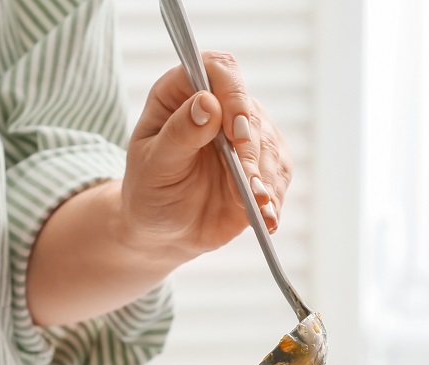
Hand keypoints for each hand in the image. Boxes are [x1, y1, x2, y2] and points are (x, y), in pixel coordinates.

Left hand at [121, 51, 292, 257]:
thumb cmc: (150, 191)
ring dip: (265, 178)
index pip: (218, 70)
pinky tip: (266, 217)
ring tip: (257, 205)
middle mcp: (218, 107)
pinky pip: (279, 174)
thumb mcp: (154, 164)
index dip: (233, 93)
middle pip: (250, 112)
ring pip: (269, 144)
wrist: (165, 230)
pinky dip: (274, 197)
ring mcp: (244, 135)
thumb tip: (208, 102)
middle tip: (248, 184)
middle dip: (251, 150)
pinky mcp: (262, 165)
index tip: (236, 131)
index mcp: (182, 93)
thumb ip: (179, 134)